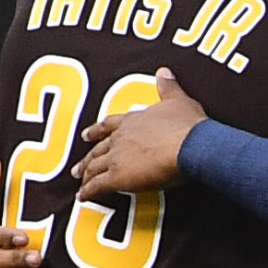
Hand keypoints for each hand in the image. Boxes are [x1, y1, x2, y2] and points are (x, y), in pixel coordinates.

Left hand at [73, 67, 206, 198]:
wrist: (189, 145)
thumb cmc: (187, 125)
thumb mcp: (179, 100)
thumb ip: (168, 87)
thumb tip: (163, 71)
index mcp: (134, 120)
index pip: (110, 124)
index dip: (97, 130)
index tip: (86, 134)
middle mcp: (121, 137)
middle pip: (98, 148)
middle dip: (88, 157)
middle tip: (78, 167)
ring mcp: (117, 157)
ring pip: (94, 166)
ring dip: (86, 174)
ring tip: (79, 181)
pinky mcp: (118, 177)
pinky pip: (97, 186)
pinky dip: (88, 192)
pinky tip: (83, 197)